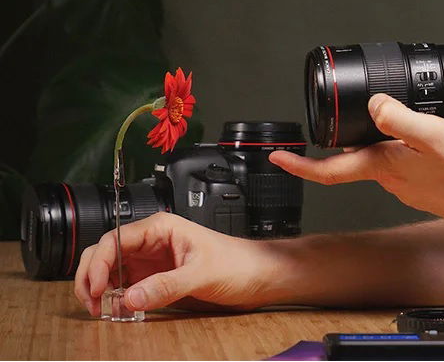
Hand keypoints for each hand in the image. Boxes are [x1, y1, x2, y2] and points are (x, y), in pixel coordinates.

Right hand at [74, 212, 280, 315]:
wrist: (257, 276)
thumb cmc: (237, 263)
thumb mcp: (201, 273)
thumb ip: (166, 285)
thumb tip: (130, 298)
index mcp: (160, 228)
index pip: (115, 239)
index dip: (99, 263)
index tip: (97, 288)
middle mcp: (151, 242)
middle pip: (105, 253)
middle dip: (91, 276)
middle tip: (92, 304)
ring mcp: (151, 261)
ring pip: (111, 271)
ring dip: (100, 289)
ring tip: (102, 310)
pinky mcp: (156, 279)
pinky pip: (126, 287)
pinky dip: (116, 299)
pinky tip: (119, 311)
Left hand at [270, 93, 443, 230]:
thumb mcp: (434, 134)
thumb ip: (399, 118)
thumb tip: (372, 104)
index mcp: (384, 166)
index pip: (328, 170)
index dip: (299, 164)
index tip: (277, 157)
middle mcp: (390, 179)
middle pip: (352, 160)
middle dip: (342, 141)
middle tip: (336, 121)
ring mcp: (406, 185)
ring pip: (377, 161)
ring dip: (373, 143)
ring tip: (387, 122)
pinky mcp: (423, 186)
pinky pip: (399, 165)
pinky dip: (396, 150)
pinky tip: (416, 140)